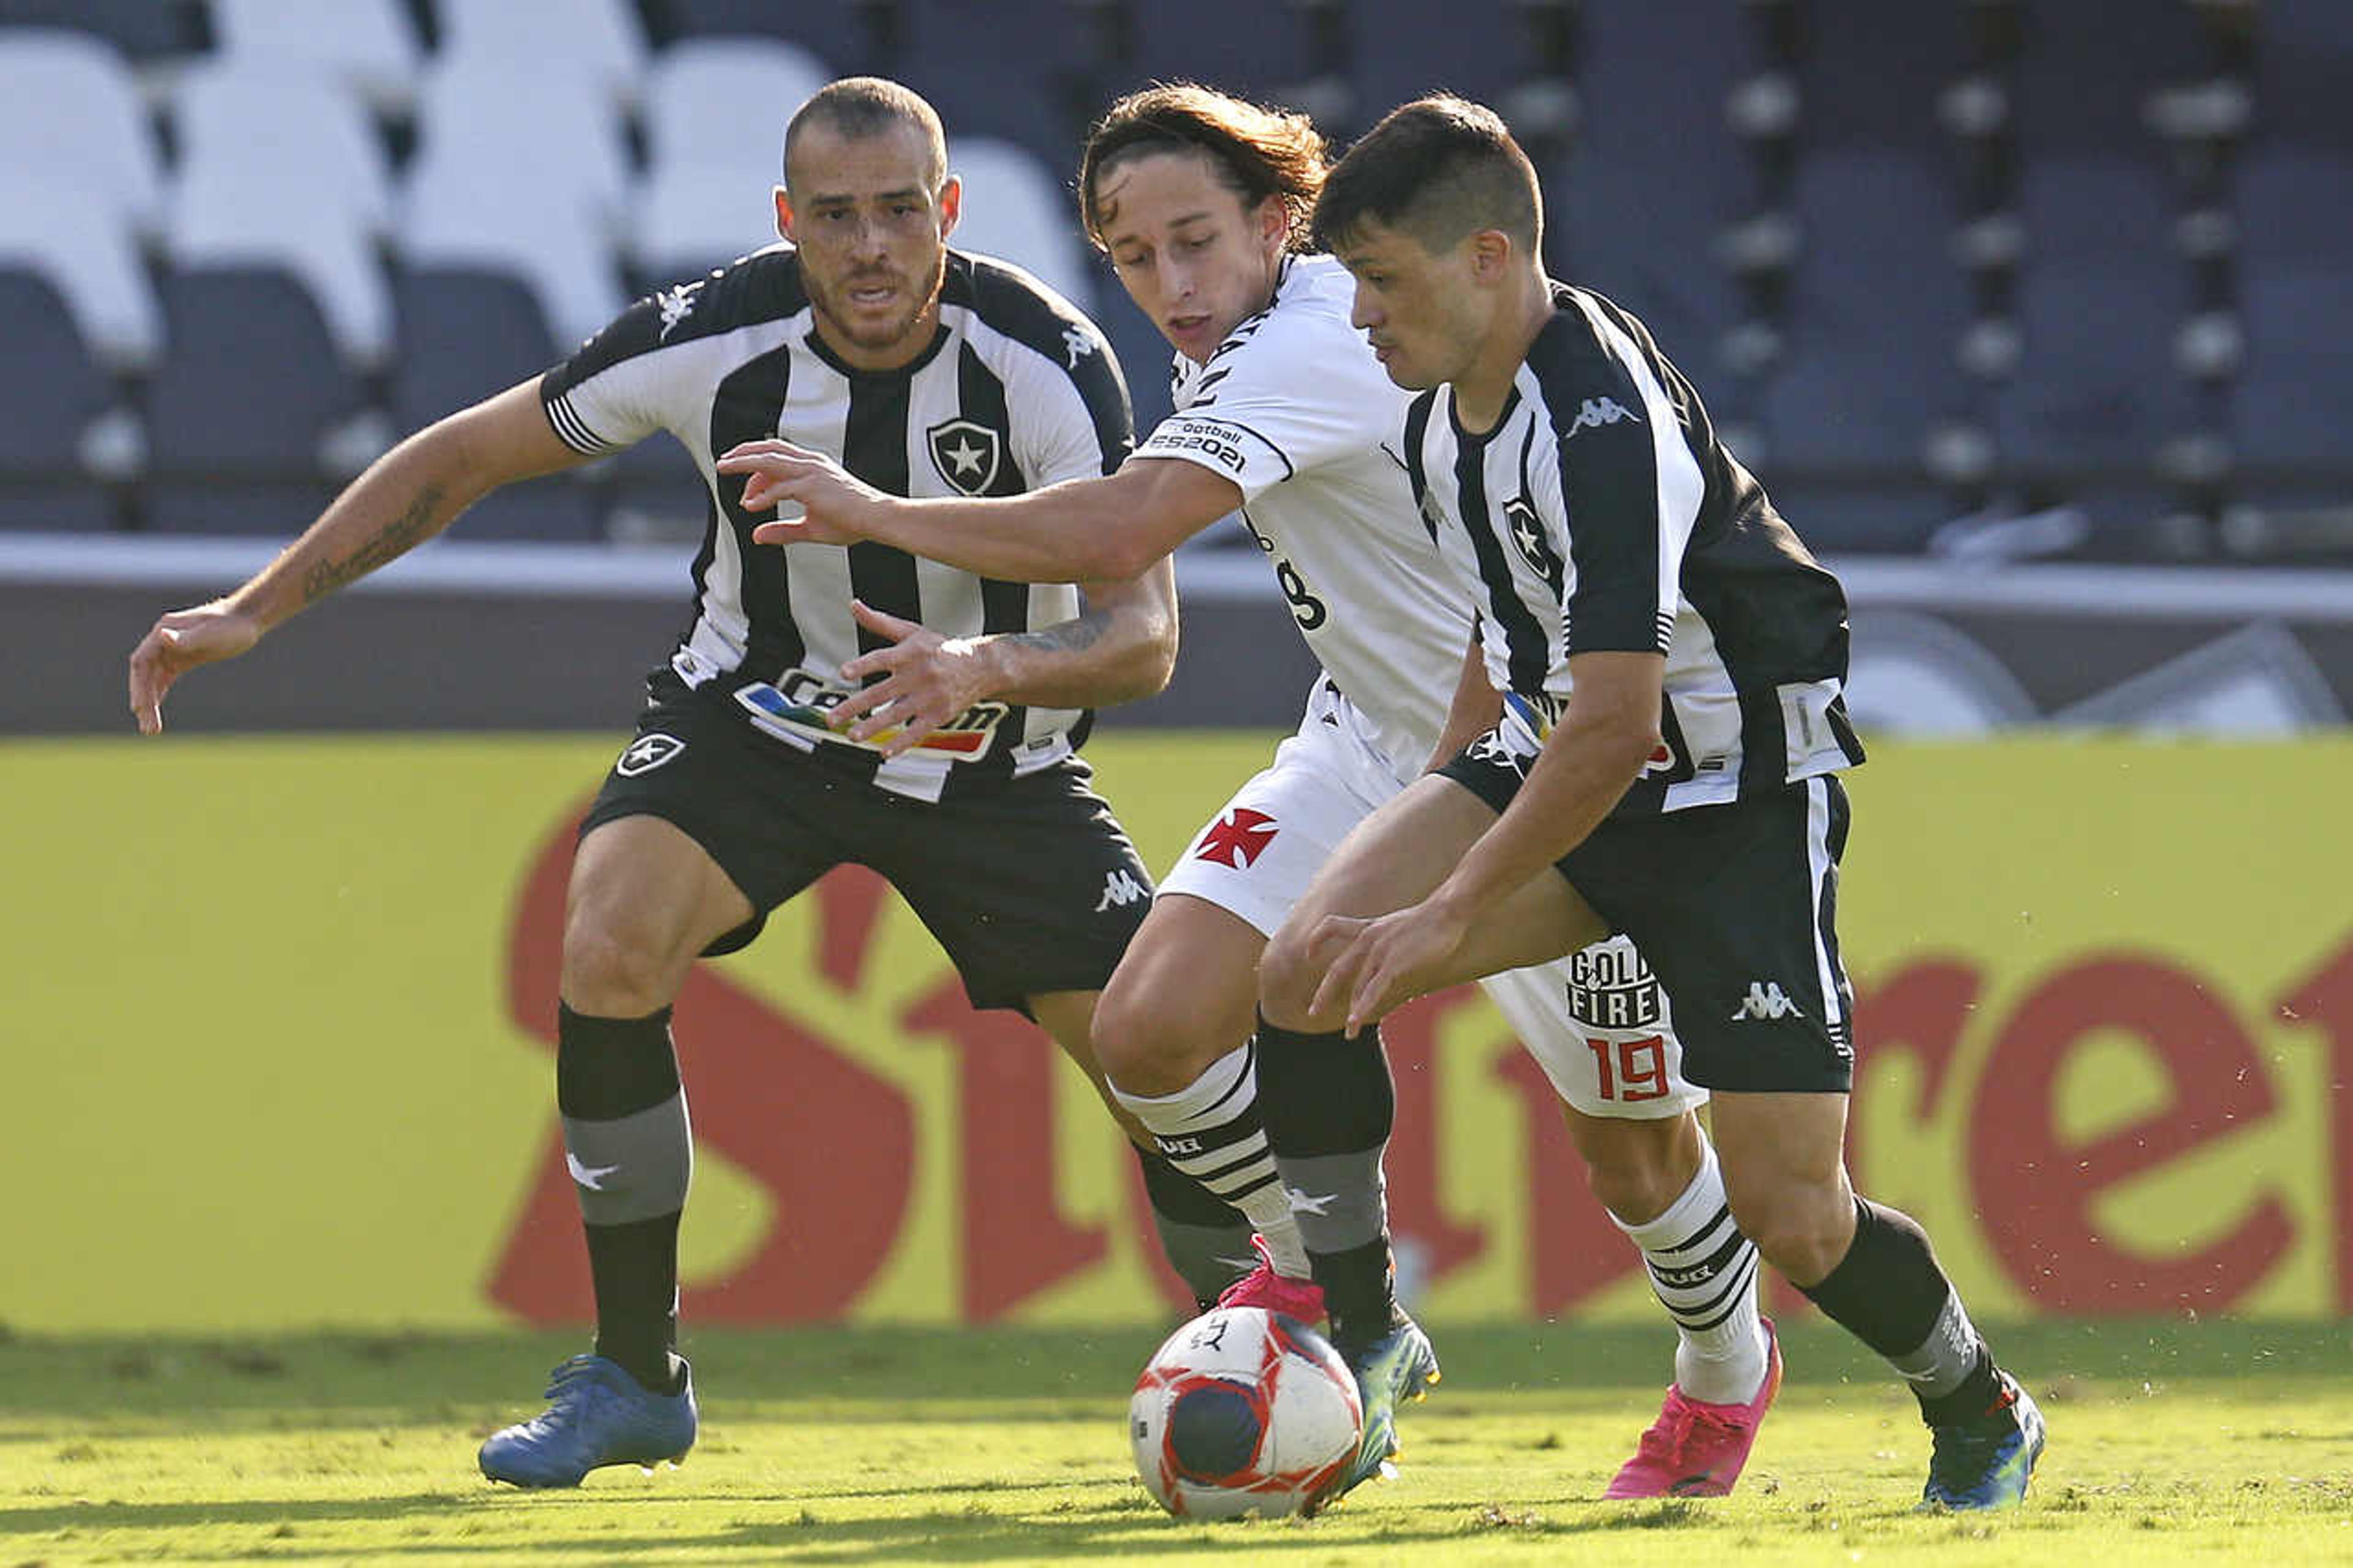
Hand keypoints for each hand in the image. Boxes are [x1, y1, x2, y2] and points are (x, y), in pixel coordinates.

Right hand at [127, 600, 263, 734]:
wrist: (247, 619)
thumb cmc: (231, 625)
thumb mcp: (210, 634)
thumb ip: (186, 638)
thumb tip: (163, 636)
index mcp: (164, 631)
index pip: (141, 662)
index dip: (138, 686)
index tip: (138, 709)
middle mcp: (162, 640)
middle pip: (144, 675)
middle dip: (144, 701)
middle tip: (149, 730)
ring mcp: (172, 650)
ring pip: (153, 680)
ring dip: (150, 703)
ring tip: (151, 730)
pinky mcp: (183, 658)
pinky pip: (164, 679)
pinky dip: (158, 694)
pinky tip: (154, 712)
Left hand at [714, 439, 889, 545]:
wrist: (878, 519)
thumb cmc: (851, 522)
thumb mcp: (810, 528)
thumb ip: (783, 531)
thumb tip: (756, 535)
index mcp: (813, 466)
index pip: (776, 458)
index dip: (755, 472)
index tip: (746, 495)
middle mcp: (810, 463)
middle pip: (768, 449)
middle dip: (743, 454)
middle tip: (723, 463)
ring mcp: (811, 472)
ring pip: (769, 460)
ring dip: (743, 462)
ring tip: (723, 467)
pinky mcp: (812, 486)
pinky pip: (780, 488)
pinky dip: (762, 496)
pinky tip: (750, 506)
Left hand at [824, 599, 995, 756]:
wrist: (981, 666)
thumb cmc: (941, 648)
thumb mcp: (912, 631)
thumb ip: (880, 622)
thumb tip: (854, 605)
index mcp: (910, 653)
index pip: (882, 659)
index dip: (863, 665)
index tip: (844, 672)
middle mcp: (918, 675)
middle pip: (882, 692)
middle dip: (855, 707)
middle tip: (832, 719)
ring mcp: (929, 697)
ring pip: (896, 715)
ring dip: (873, 727)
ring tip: (853, 736)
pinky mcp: (939, 715)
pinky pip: (918, 731)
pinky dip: (902, 743)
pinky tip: (885, 752)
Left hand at [1306, 895, 1475, 1033]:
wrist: (1448, 911)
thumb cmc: (1432, 920)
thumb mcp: (1400, 926)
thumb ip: (1388, 941)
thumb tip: (1390, 960)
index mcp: (1368, 927)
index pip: (1332, 926)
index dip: (1317, 940)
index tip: (1308, 954)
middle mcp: (1368, 938)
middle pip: (1338, 969)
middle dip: (1324, 993)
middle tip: (1313, 1012)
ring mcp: (1379, 951)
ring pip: (1358, 985)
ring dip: (1352, 1011)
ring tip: (1349, 1032)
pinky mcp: (1393, 962)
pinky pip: (1373, 990)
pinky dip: (1362, 1007)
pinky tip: (1355, 1021)